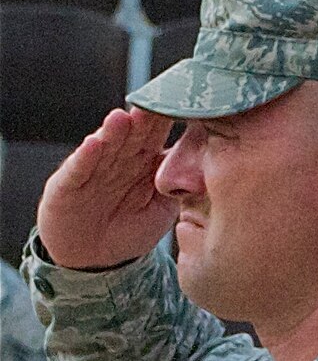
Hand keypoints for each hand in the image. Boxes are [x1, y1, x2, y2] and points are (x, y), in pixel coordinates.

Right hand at [36, 108, 176, 269]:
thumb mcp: (162, 210)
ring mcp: (93, 170)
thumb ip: (180, 189)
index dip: (167, 122)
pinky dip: (86, 157)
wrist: (94, 258)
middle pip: (133, 136)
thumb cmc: (132, 229)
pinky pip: (79, 169)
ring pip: (106, 147)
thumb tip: (205, 167)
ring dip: (114, 132)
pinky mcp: (68, 185)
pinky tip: (94, 143)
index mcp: (144, 163)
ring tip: (123, 118)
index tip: (184, 105)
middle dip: (143, 120)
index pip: (157, 137)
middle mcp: (119, 161)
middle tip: (155, 102)